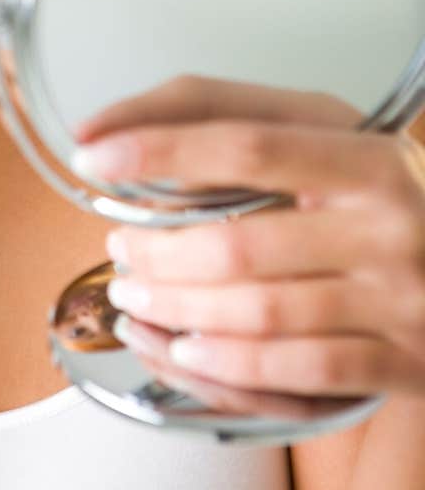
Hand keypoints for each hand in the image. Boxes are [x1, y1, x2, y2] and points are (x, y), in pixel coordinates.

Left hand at [71, 74, 424, 398]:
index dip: (159, 149)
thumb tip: (107, 125)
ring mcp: (399, 298)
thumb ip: (222, 115)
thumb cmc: (377, 186)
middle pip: (238, 245)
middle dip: (155, 251)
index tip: (94, 151)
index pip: (246, 146)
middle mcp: (388, 225)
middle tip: (119, 244)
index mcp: (366, 157)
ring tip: (135, 293)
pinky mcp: (402, 360)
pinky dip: (229, 367)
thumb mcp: (321, 129)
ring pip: (256, 315)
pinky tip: (187, 350)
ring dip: (175, 309)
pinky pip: (298, 374)